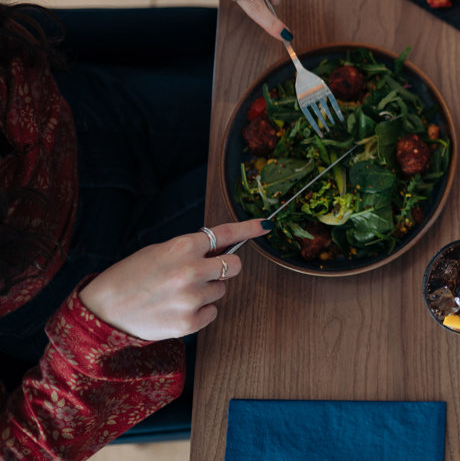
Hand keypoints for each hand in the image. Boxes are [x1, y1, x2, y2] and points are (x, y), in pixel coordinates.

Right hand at [79, 220, 270, 341]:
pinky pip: (212, 312)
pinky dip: (200, 311)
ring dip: (207, 291)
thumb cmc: (131, 276)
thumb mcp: (159, 251)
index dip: (249, 229)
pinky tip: (177, 309)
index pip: (225, 234)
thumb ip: (190, 250)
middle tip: (204, 273)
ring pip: (221, 290)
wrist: (103, 309)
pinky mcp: (189, 323)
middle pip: (234, 266)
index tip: (266, 226)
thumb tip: (221, 250)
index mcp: (181, 247)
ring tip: (177, 294)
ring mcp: (191, 298)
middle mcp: (190, 271)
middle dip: (224, 269)